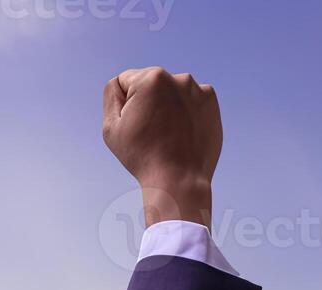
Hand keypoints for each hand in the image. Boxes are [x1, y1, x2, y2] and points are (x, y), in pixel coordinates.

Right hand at [103, 68, 221, 227]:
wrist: (179, 179)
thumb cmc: (142, 156)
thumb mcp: (111, 127)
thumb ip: (111, 95)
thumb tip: (121, 84)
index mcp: (151, 79)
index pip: (124, 81)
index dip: (123, 105)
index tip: (133, 126)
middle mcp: (178, 78)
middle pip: (148, 84)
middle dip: (145, 103)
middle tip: (149, 133)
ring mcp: (198, 89)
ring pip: (169, 93)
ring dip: (165, 107)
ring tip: (166, 135)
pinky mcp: (210, 102)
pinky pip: (188, 101)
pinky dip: (183, 113)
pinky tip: (180, 133)